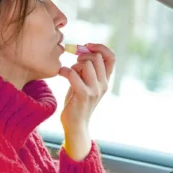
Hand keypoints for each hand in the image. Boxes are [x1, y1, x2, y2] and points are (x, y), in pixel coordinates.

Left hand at [58, 44, 115, 160]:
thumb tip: (81, 50)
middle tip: (74, 62)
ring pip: (86, 64)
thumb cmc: (77, 102)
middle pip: (97, 58)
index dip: (100, 48)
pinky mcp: (83, 95)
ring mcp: (94, 90)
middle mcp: (103, 84)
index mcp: (105, 81)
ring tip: (68, 73)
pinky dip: (65, 71)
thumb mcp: (85, 83)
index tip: (87, 46)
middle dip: (83, 55)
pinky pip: (74, 74)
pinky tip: (60, 74)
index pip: (112, 57)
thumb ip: (87, 69)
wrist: (75, 125)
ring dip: (74, 65)